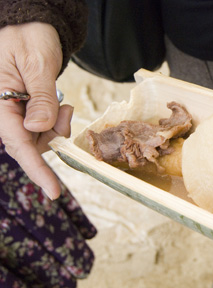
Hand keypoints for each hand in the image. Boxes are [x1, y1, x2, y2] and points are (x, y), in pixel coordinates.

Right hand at [0, 23, 71, 198]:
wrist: (30, 28)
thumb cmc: (28, 38)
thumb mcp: (36, 64)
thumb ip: (39, 97)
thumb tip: (39, 128)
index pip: (18, 144)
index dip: (37, 170)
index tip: (54, 191)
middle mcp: (4, 114)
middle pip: (33, 145)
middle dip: (54, 136)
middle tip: (65, 109)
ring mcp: (15, 115)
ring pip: (42, 139)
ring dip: (58, 128)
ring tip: (61, 103)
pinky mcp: (26, 113)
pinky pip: (45, 129)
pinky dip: (58, 122)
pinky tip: (60, 106)